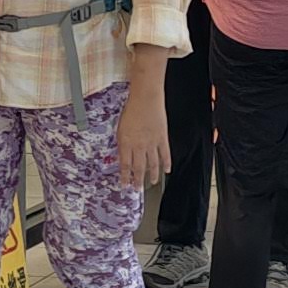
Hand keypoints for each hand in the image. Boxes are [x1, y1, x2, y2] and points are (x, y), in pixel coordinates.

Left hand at [115, 63, 169, 190]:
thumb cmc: (131, 108)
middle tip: (137, 188)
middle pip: (138, 168)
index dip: (125, 177)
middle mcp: (139, 146)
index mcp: (126, 143)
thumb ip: (122, 141)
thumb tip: (122, 152)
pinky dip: (166, 163)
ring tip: (153, 182)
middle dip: (137, 180)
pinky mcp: (162, 138)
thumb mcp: (120, 127)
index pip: (125, 165)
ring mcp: (152, 143)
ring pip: (152, 164)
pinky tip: (167, 170)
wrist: (146, 98)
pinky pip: (165, 154)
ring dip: (152, 175)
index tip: (124, 185)